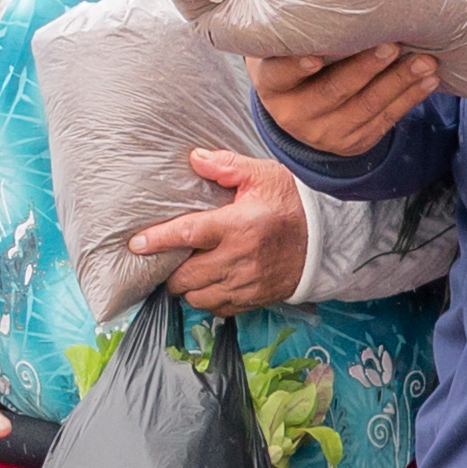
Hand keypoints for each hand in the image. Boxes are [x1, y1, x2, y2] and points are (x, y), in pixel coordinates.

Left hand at [129, 142, 315, 317]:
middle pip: (186, 277)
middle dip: (170, 271)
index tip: (136, 244)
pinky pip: (219, 309)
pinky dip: (207, 300)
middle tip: (167, 259)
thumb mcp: (263, 176)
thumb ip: (227, 166)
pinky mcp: (256, 299)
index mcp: (239, 226)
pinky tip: (209, 283)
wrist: (330, 238)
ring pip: (198, 298)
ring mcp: (248, 283)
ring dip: (187, 288)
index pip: (188, 234)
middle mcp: (240, 259)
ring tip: (187, 271)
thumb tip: (194, 158)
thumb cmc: (293, 204)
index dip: (158, 241)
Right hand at [252, 39, 444, 163]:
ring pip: (366, 107)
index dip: (295, 67)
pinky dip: (410, 98)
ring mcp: (323, 133)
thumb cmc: (300, 62)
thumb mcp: (289, 49)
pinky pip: (385, 120)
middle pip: (332, 91)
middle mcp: (294, 114)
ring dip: (400, 82)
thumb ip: (307, 33)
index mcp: (273, 86)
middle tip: (392, 45)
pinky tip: (428, 80)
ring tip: (425, 61)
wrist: (304, 108)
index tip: (314, 55)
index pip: (280, 75)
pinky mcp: (352, 142)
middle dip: (366, 68)